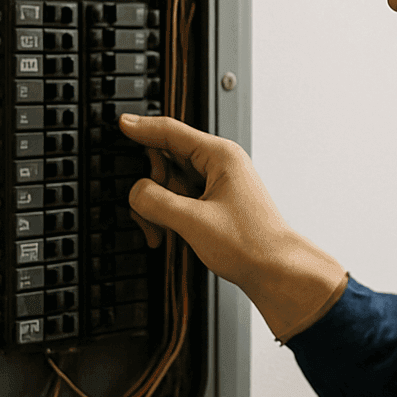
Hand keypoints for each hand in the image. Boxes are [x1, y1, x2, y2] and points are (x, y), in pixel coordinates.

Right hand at [117, 114, 347, 339]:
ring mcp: (217, 184)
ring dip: (157, 208)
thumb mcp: (192, 221)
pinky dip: (168, 217)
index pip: (170, 131)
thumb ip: (155, 200)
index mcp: (220, 156)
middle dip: (150, 188)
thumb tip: (135, 192)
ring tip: (161, 232)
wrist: (276, 272)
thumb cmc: (251, 245)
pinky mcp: (214, 203)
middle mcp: (219, 165)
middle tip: (150, 212)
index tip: (120, 124)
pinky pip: (179, 200)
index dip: (141, 128)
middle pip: (165, 160)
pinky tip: (167, 236)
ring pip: (169, 184)